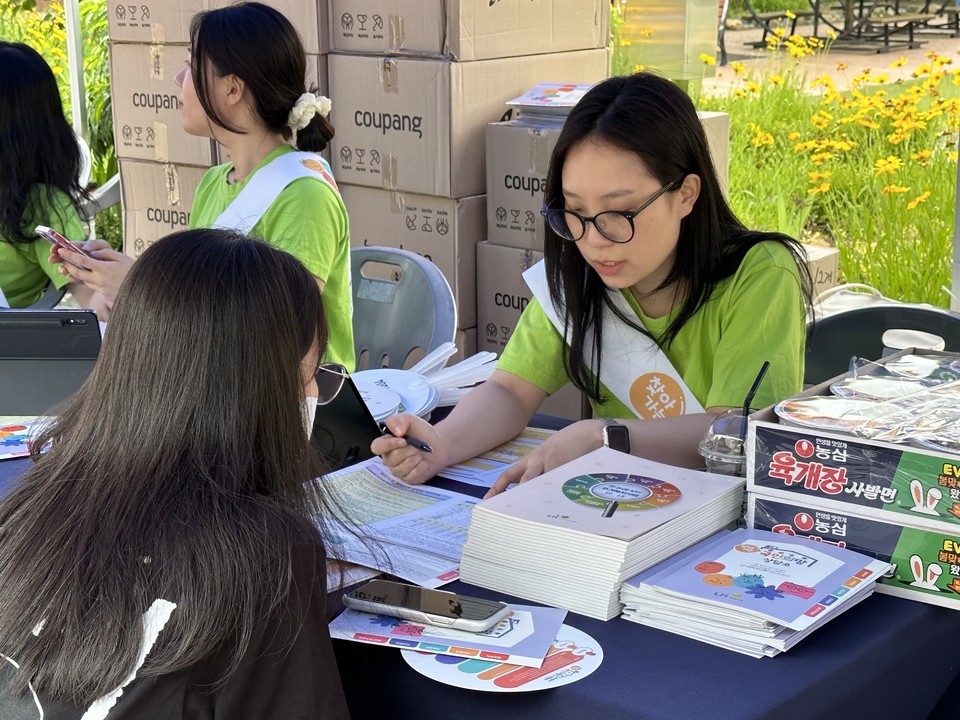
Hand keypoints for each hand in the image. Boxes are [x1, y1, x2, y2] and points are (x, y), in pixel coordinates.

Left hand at [52, 240, 133, 303]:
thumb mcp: (122, 257)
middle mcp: (99, 279)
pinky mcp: (105, 295)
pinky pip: (92, 287)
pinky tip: (89, 278)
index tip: (61, 251)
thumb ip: (106, 254)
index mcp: (103, 268)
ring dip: (76, 274)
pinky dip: (87, 281)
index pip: (81, 260)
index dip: (69, 255)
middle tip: (63, 261)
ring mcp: (101, 288)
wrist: (144, 288)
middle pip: (77, 273)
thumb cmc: (134, 271)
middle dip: (68, 266)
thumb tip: (94, 253)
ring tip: (73, 269)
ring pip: (83, 281)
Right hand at [371, 414, 449, 484]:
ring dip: (415, 458)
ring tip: (420, 453)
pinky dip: (421, 467)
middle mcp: (389, 458)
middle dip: (408, 450)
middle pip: (391, 458)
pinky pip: (411, 475)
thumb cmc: (421, 432)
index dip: (389, 445)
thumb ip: (399, 421)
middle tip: (417, 445)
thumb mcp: (410, 420)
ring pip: (401, 468)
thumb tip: (396, 431)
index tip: (403, 441)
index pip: (377, 447)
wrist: (439, 443)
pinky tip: (424, 462)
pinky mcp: (408, 478)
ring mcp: (398, 470)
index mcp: (386, 443)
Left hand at [484, 419, 604, 498]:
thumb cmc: (567, 446)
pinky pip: (555, 487)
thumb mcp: (548, 455)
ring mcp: (552, 465)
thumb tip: (527, 488)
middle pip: (518, 480)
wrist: (587, 433)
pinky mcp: (566, 469)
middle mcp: (538, 462)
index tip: (487, 500)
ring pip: (534, 484)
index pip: (509, 475)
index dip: (497, 488)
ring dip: (529, 498)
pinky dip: (551, 498)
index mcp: (532, 459)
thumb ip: (538, 470)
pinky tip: (551, 510)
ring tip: (523, 515)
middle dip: (508, 495)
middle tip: (499, 509)